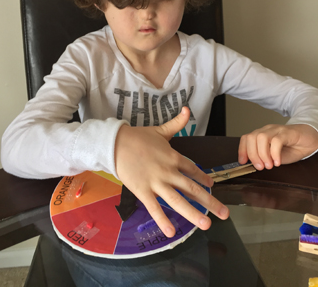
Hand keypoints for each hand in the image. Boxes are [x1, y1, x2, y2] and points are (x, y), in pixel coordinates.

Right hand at [115, 107, 228, 236]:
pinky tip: (172, 232)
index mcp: (174, 157)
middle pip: (192, 188)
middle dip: (210, 201)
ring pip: (177, 200)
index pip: (193, 170)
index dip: (204, 178)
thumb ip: (177, 122)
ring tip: (206, 224)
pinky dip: (163, 220)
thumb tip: (188, 108)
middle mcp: (169, 171)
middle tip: (224, 213)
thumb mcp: (161, 130)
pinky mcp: (143, 191)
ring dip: (193, 213)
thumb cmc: (138, 137)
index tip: (212, 185)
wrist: (116, 143)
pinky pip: (154, 208)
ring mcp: (156, 182)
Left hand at [238, 123, 317, 169]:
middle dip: (252, 154)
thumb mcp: (274, 156)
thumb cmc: (291, 147)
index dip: (242, 150)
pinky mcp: (287, 132)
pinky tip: (277, 162)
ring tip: (269, 165)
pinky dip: (274, 153)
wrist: (308, 140)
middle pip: (251, 137)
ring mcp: (276, 130)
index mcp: (261, 135)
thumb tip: (255, 164)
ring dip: (262, 154)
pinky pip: (277, 141)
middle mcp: (267, 130)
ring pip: (261, 137)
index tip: (243, 162)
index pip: (246, 138)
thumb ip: (264, 158)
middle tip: (259, 167)